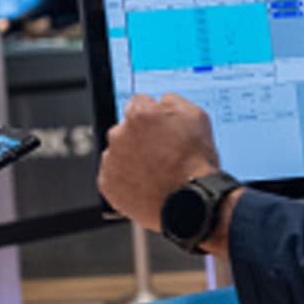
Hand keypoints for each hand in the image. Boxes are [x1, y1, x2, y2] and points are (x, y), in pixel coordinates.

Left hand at [97, 93, 221, 229]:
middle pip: (125, 128)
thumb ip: (172, 101)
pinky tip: (145, 184)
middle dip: (139, 137)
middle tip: (159, 154)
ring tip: (154, 172)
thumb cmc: (196, 163)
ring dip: (131, 158)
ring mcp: (112, 159)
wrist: (191, 202)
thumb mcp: (196, 117)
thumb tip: (161, 101)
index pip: (138, 103)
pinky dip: (125, 179)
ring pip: (118, 152)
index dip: (152, 117)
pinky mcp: (107, 183)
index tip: (158, 129)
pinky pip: (113, 175)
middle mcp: (119, 134)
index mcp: (140, 114)